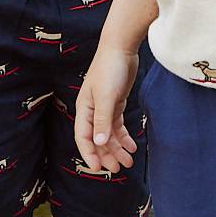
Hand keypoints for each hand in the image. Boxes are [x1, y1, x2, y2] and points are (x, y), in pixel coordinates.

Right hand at [74, 45, 139, 173]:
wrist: (121, 47)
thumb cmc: (110, 69)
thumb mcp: (106, 96)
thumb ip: (103, 120)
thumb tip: (99, 142)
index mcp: (84, 109)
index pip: (83, 137)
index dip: (90, 154)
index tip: (99, 168)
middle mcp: (92, 111)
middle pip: (97, 139)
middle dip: (107, 155)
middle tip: (119, 169)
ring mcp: (104, 107)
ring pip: (109, 134)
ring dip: (117, 148)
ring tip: (128, 161)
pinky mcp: (116, 103)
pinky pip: (117, 126)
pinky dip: (124, 137)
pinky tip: (132, 146)